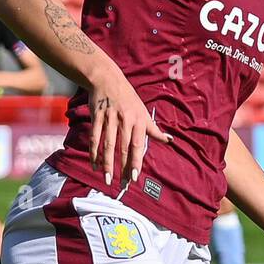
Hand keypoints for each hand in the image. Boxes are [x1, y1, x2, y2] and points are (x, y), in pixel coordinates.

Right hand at [87, 68, 172, 190]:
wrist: (107, 80)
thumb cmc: (129, 99)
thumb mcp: (144, 112)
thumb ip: (154, 130)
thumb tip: (170, 140)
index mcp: (138, 120)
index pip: (137, 145)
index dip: (136, 161)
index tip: (134, 177)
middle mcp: (124, 120)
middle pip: (122, 148)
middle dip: (122, 167)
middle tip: (122, 184)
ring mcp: (109, 118)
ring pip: (107, 145)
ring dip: (106, 163)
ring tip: (107, 178)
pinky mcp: (96, 117)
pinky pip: (94, 138)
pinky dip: (93, 152)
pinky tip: (94, 165)